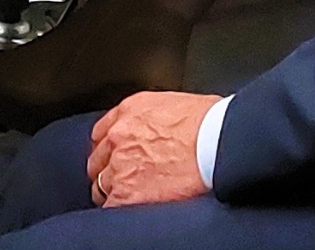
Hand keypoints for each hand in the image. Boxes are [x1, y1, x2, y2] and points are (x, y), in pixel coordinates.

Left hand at [87, 92, 219, 207]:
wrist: (216, 142)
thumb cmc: (209, 122)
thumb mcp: (175, 104)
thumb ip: (155, 117)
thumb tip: (160, 128)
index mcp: (129, 111)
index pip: (102, 133)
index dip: (109, 148)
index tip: (114, 156)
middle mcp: (118, 137)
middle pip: (98, 160)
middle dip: (107, 170)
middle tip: (120, 179)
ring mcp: (120, 166)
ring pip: (101, 185)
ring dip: (112, 191)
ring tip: (127, 197)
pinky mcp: (128, 193)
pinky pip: (111, 206)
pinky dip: (118, 209)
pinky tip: (130, 210)